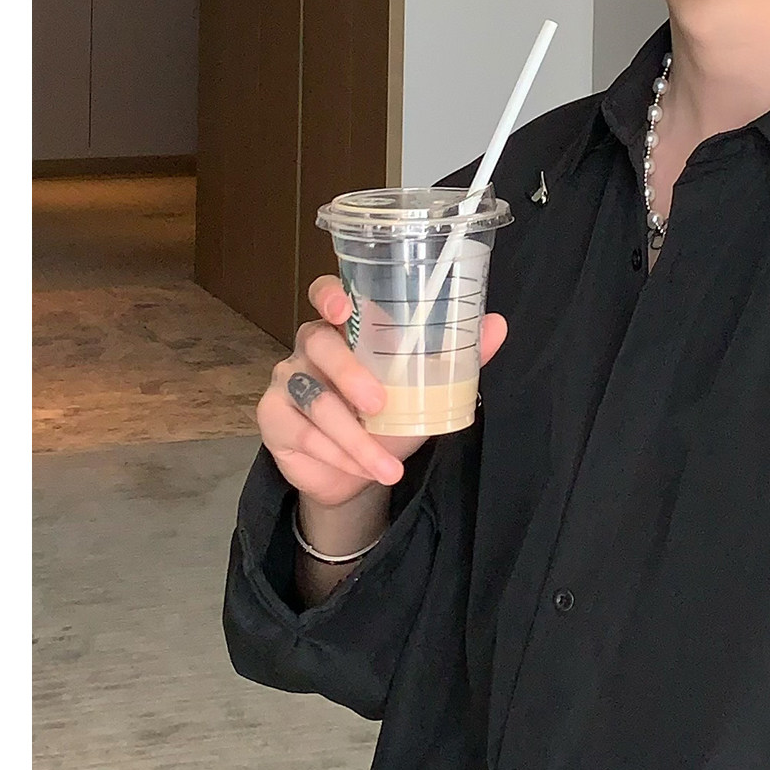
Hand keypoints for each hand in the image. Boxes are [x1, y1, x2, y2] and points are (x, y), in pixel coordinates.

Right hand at [257, 274, 507, 509]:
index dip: (329, 295)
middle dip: (349, 375)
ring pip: (313, 399)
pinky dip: (339, 456)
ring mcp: (286, 380)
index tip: (343, 309)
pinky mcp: (272, 417)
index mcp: (346, 328)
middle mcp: (310, 346)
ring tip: (387, 466)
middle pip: (318, 343)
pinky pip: (303, 433)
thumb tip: (497, 325)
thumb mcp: (426, 389)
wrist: (359, 475)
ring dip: (354, 438)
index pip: (326, 294)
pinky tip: (365, 469)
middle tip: (380, 405)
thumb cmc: (390, 417)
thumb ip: (458, 357)